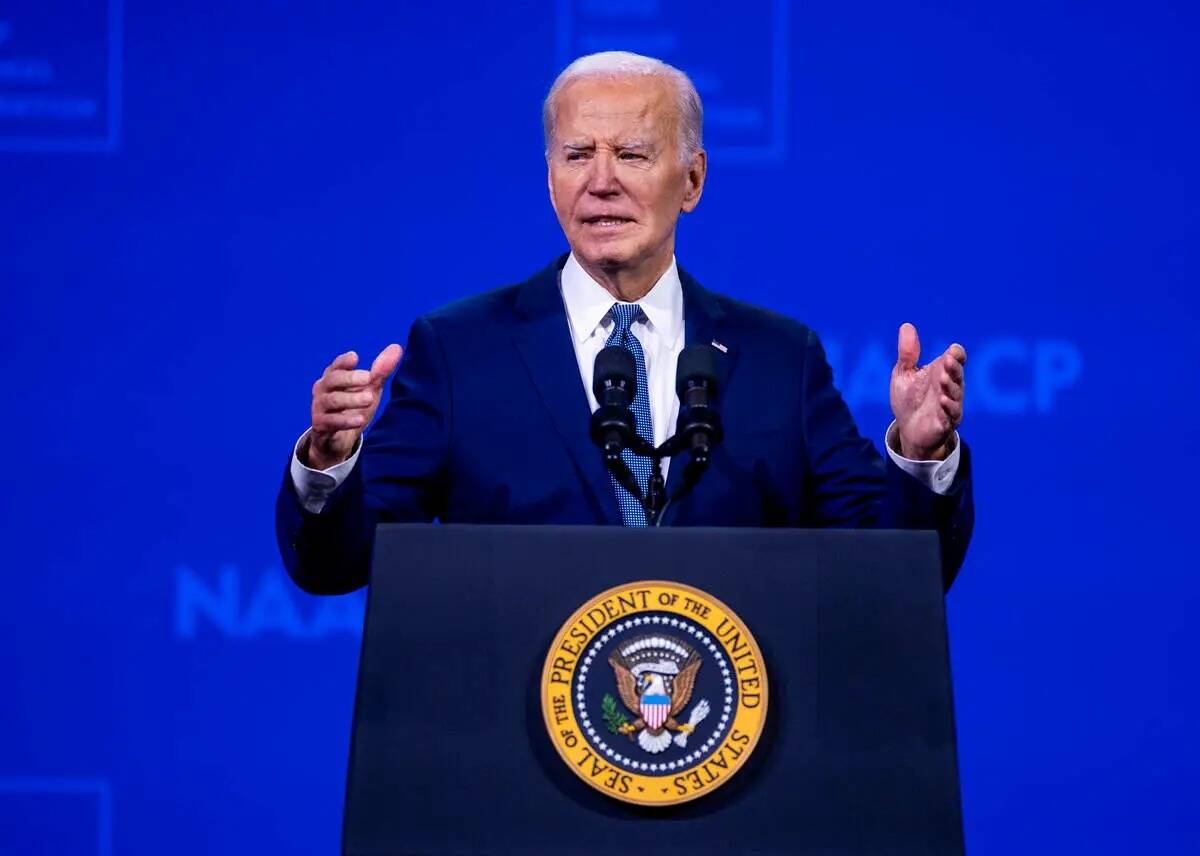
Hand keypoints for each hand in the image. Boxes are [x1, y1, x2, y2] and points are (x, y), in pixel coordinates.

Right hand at [306, 344, 402, 469]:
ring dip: (350, 399)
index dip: (343, 361)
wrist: (337, 440)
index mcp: (333, 377)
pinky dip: (345, 420)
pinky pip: (331, 422)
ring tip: (369, 398)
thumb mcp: (369, 389)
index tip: (355, 357)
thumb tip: (397, 347)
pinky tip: (359, 420)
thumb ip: (380, 371)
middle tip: (368, 378)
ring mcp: (319, 408)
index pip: (336, 366)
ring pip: (332, 401)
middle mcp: (322, 390)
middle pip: (332, 380)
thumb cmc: (353, 407)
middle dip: (349, 378)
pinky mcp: (320, 426)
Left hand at [889, 323, 965, 460]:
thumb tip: (906, 326)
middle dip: (953, 368)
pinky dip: (948, 408)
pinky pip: (951, 415)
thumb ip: (908, 354)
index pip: (956, 358)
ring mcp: (950, 404)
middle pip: (958, 374)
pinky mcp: (946, 422)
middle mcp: (950, 386)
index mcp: (942, 371)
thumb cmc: (909, 400)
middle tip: (947, 361)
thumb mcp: (904, 374)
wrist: (908, 430)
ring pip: (956, 394)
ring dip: (951, 386)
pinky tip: (943, 401)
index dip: (957, 354)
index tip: (951, 352)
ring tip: (943, 379)